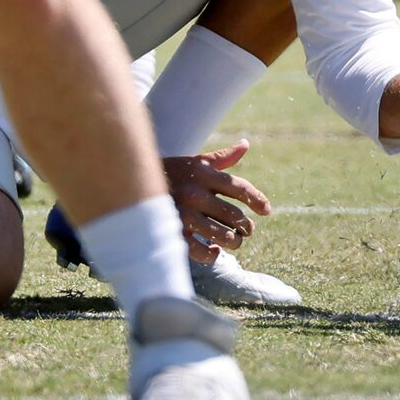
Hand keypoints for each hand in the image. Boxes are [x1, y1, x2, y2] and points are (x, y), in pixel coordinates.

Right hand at [164, 139, 273, 261]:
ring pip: (222, 235)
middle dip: (246, 225)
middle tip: (247, 229)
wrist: (132, 185)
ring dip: (234, 241)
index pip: (239, 187)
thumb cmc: (171, 173)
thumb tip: (245, 145)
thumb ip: (222, 158)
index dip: (257, 199)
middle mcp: (195, 193)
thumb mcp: (195, 162)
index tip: (267, 210)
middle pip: (234, 214)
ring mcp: (184, 215)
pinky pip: (200, 251)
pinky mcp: (173, 233)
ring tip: (234, 241)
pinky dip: (212, 254)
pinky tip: (213, 250)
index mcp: (203, 174)